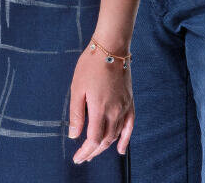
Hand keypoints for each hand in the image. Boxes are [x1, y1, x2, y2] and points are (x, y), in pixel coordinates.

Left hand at [67, 42, 133, 162]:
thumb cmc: (90, 65)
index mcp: (100, 108)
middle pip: (105, 140)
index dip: (85, 150)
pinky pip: (130, 125)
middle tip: (83, 157)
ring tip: (94, 152)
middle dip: (93, 151)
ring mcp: (124, 107)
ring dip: (105, 146)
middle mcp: (115, 111)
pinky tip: (120, 150)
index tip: (77, 157)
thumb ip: (77, 114)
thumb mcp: (77, 88)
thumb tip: (74, 135)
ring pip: (116, 134)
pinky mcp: (130, 102)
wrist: (112, 47)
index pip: (93, 139)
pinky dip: (126, 139)